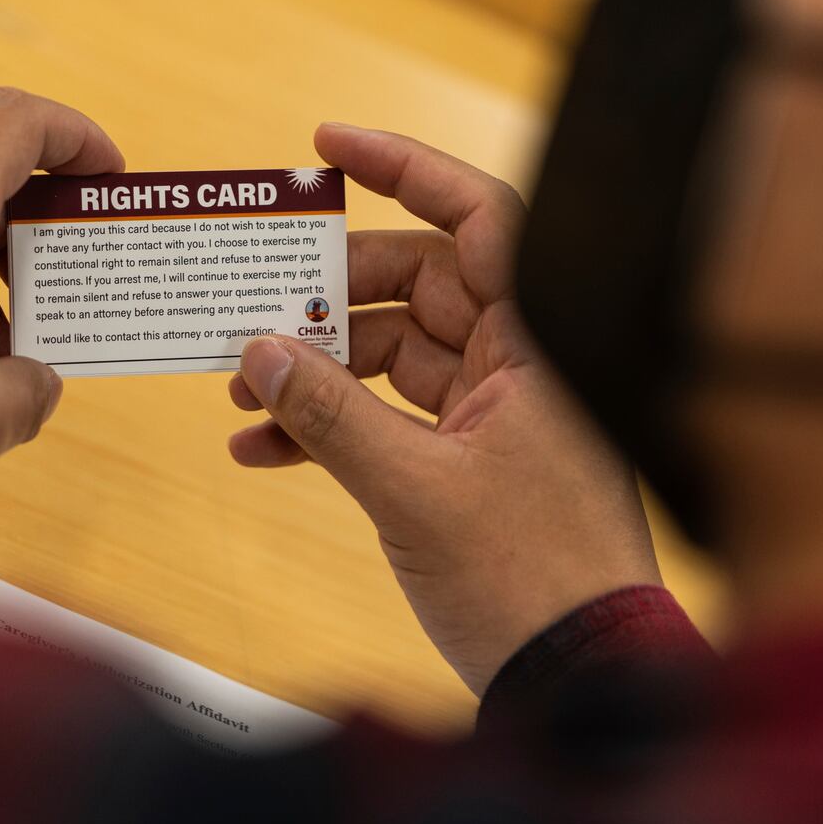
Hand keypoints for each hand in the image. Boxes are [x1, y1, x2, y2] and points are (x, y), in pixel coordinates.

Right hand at [229, 124, 659, 695]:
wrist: (579, 677)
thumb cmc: (530, 582)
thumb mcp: (414, 492)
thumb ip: (332, 415)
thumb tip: (259, 351)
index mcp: (538, 342)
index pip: (477, 218)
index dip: (405, 168)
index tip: (328, 146)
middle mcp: (524, 361)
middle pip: (418, 285)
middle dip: (329, 299)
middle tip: (253, 312)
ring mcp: (498, 411)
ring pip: (397, 355)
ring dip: (320, 372)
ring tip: (243, 394)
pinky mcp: (473, 460)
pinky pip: (396, 417)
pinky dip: (337, 428)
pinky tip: (267, 451)